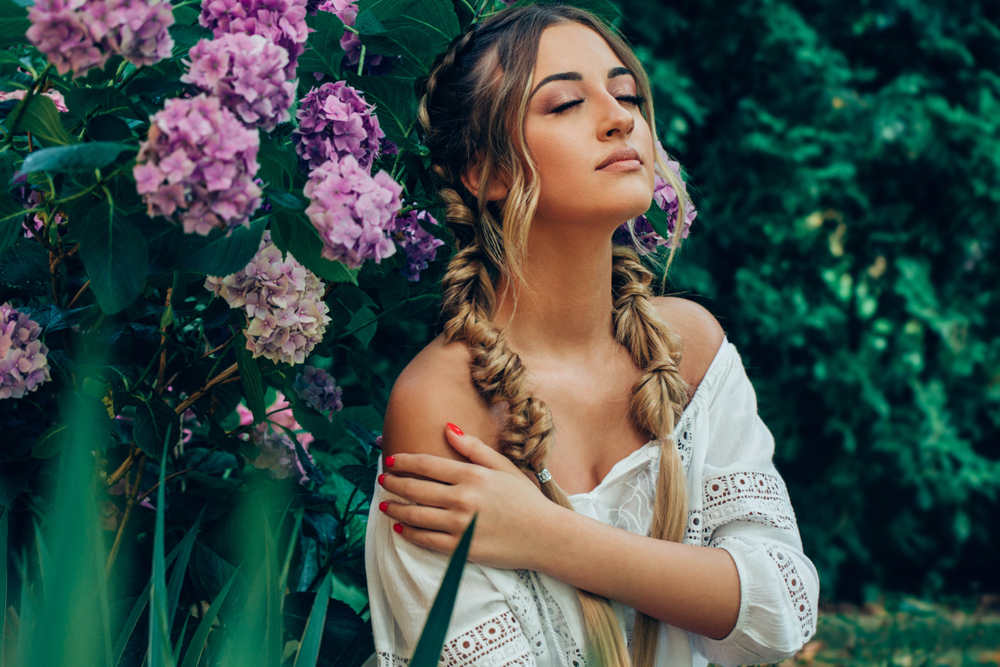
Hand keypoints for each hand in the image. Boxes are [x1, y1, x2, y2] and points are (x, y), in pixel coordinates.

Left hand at [378, 423, 556, 569]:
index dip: (403, 462)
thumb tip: (447, 428)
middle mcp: (462, 499)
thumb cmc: (525, 499)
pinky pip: (427, 540)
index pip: (426, 465)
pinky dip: (410, 533)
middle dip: (393, 484)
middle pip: (415, 489)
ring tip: (384, 505)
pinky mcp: (461, 549)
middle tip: (382, 481)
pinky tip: (401, 528)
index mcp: (471, 475)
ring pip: (415, 515)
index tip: (390, 461)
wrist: (545, 536)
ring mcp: (460, 525)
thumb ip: (473, 447)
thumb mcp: (503, 466)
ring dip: (395, 509)